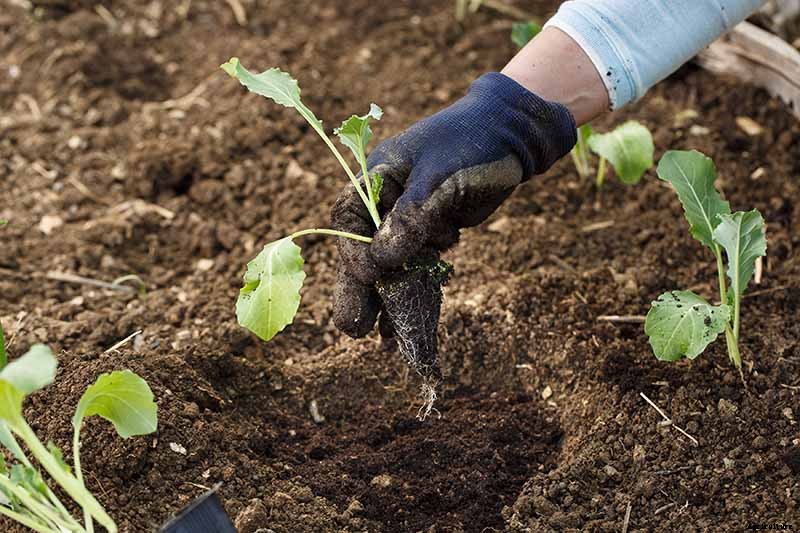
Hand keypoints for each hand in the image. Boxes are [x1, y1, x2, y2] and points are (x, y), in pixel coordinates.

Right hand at [331, 72, 576, 337]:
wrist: (513, 135)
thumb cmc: (470, 143)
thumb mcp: (439, 177)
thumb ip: (410, 217)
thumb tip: (381, 261)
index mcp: (376, 178)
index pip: (350, 219)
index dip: (352, 250)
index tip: (366, 274)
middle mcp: (386, 202)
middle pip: (364, 250)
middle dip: (359, 289)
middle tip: (353, 328)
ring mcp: (409, 220)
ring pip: (392, 265)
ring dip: (388, 300)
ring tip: (381, 341)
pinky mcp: (433, 233)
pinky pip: (418, 268)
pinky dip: (415, 293)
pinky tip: (406, 327)